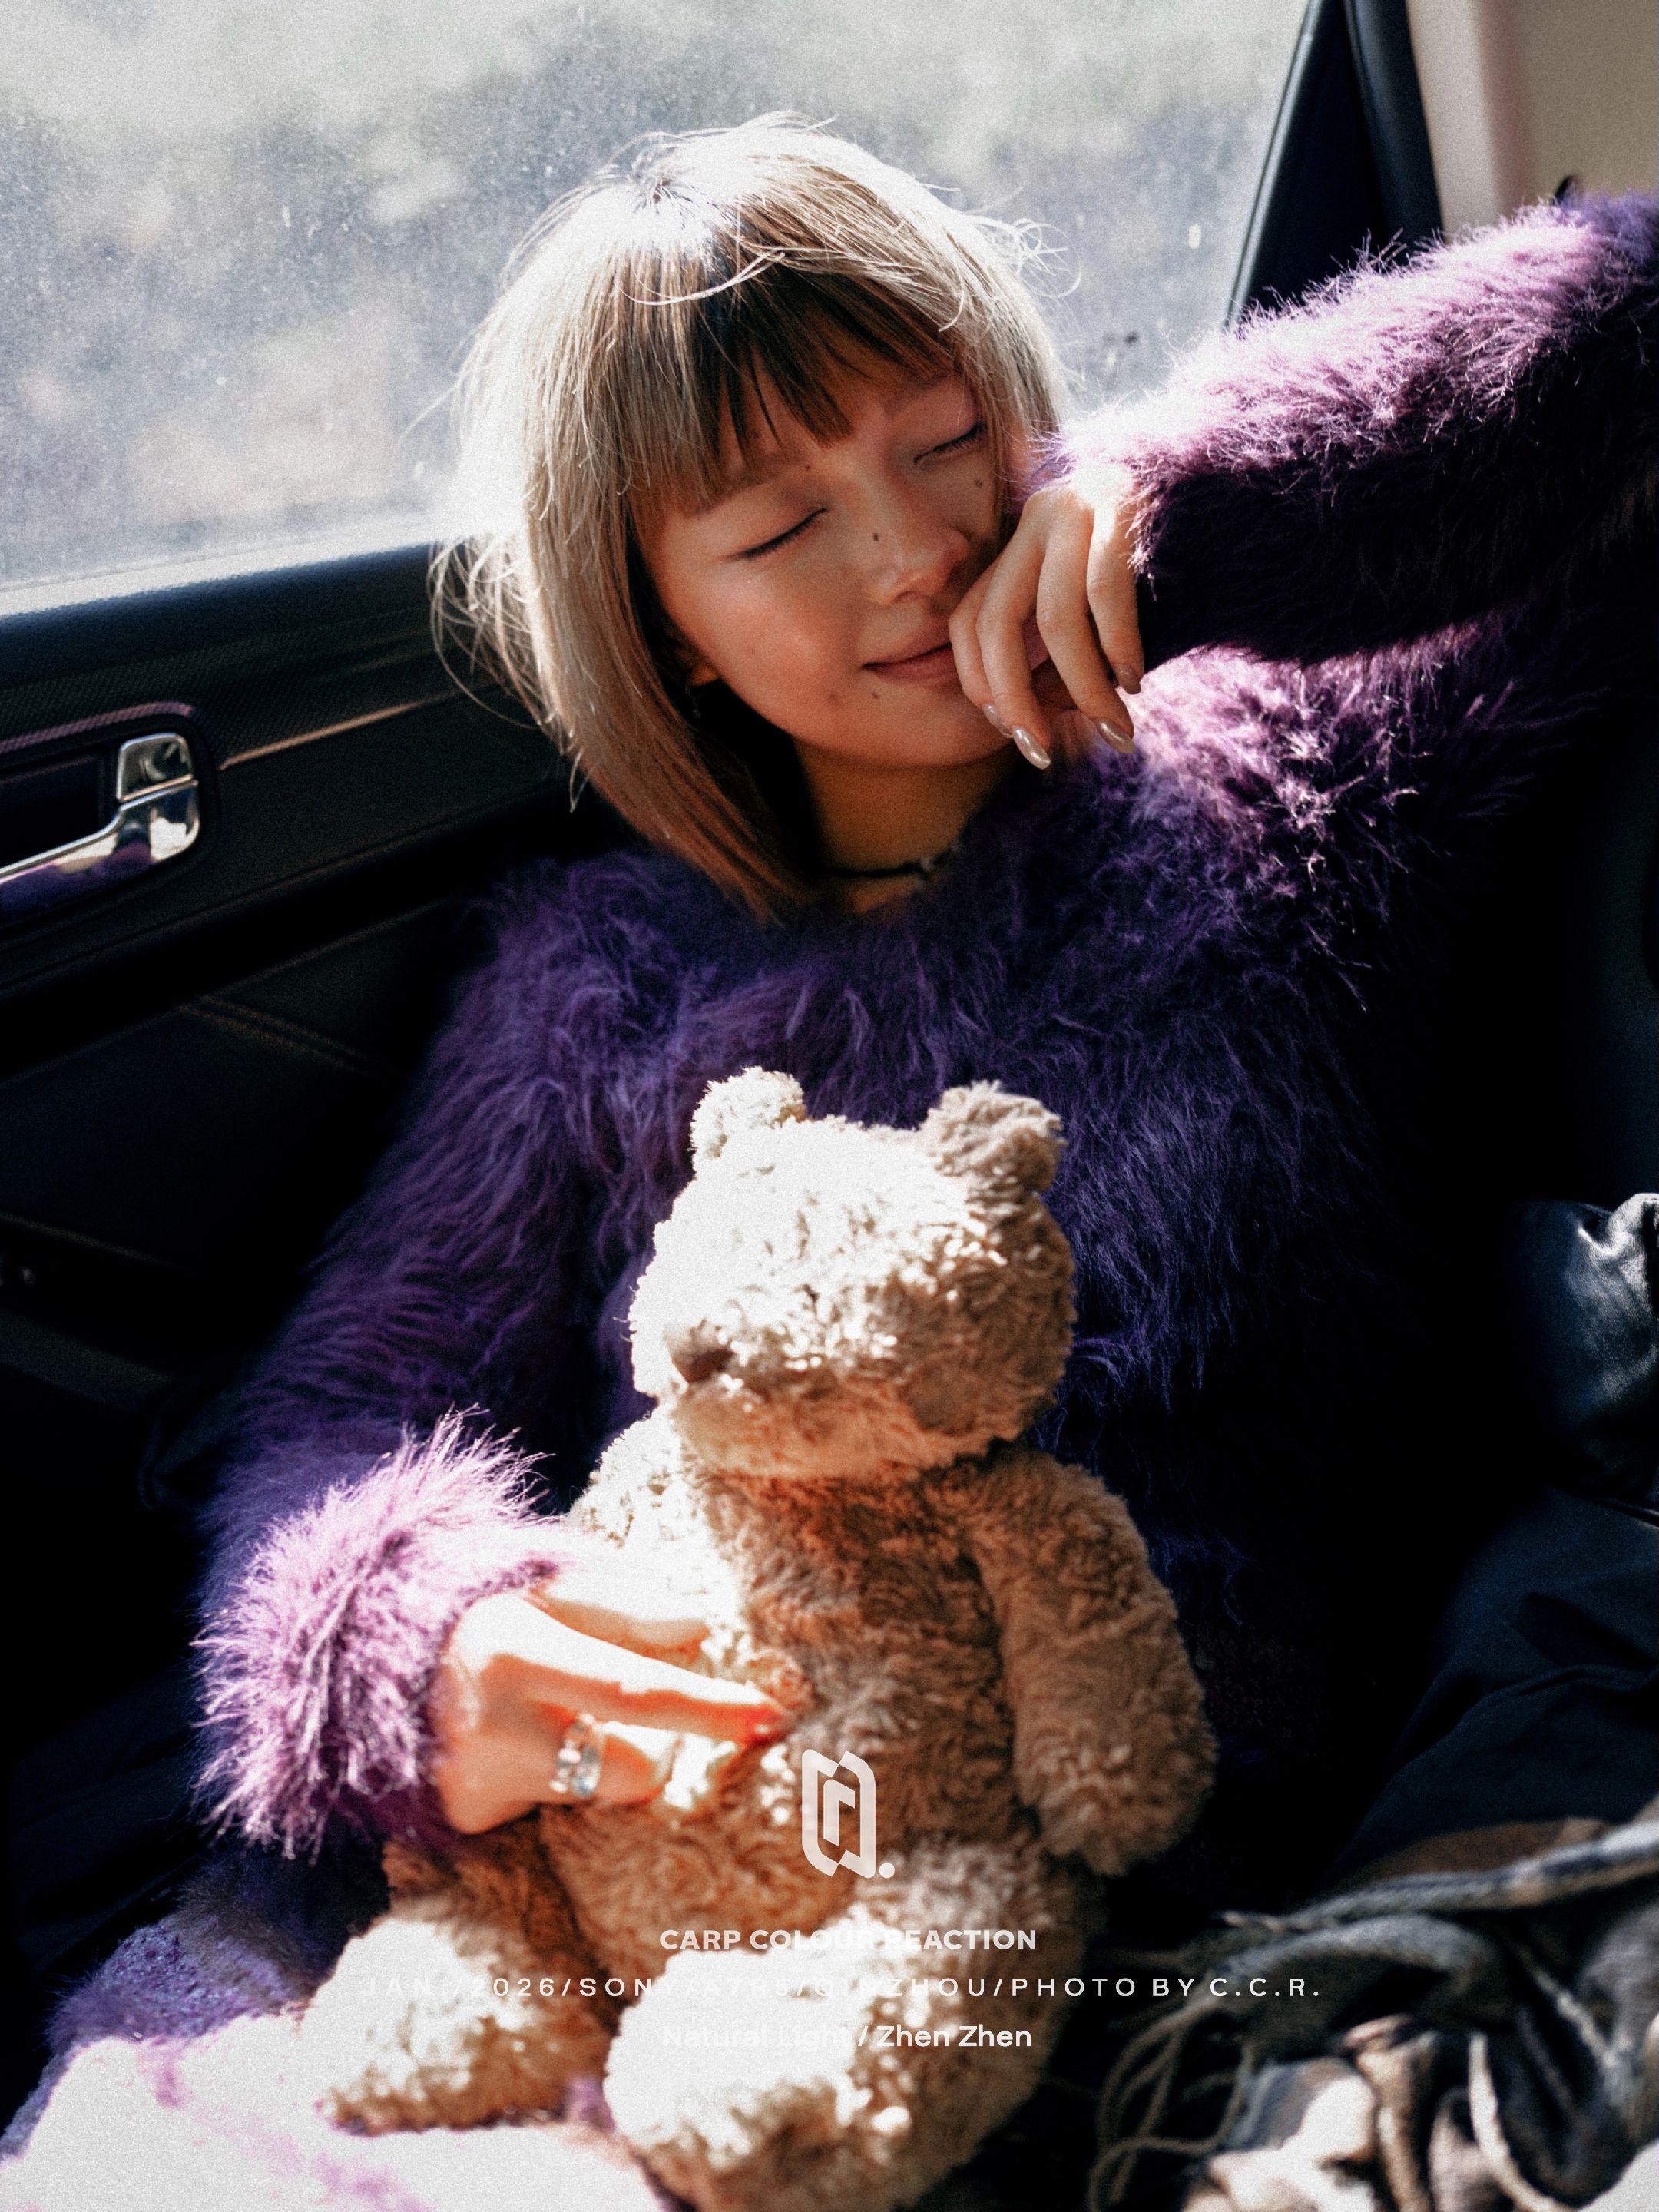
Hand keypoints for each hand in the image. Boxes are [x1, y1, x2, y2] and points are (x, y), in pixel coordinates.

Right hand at [425, 1562, 791, 1834]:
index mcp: (514, 1651)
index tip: (770, 1715)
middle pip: (632, 1766)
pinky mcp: (468, 1820)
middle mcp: (493, 1730)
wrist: (360, 1660)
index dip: (708, 1707)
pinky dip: (558, 1774)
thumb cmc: (478, 1608)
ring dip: (605, 1755)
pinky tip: (521, 1742)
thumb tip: (697, 1626)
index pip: (636, 1688)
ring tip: (560, 1715)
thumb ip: (621, 1601)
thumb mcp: (541, 1581)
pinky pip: (556, 1806)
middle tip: (652, 1714)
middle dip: (662, 1744)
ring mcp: (477, 1784)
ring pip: (600, 1788)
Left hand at [949, 461, 1143, 767]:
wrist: (1236, 509)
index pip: (970, 619)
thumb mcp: (1098, 626)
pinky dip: (1115, 645)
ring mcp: (1079, 505)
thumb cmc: (1170, 578)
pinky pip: (1105, 592)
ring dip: (1082, 686)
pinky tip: (1132, 680)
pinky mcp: (1123, 507)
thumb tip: (1030, 718)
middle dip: (1015, 696)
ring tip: (1113, 727)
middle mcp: (1040, 517)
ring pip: (1055, 616)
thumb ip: (1061, 665)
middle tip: (1041, 750)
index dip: (979, 681)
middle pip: (997, 621)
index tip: (1008, 729)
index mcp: (1024, 543)